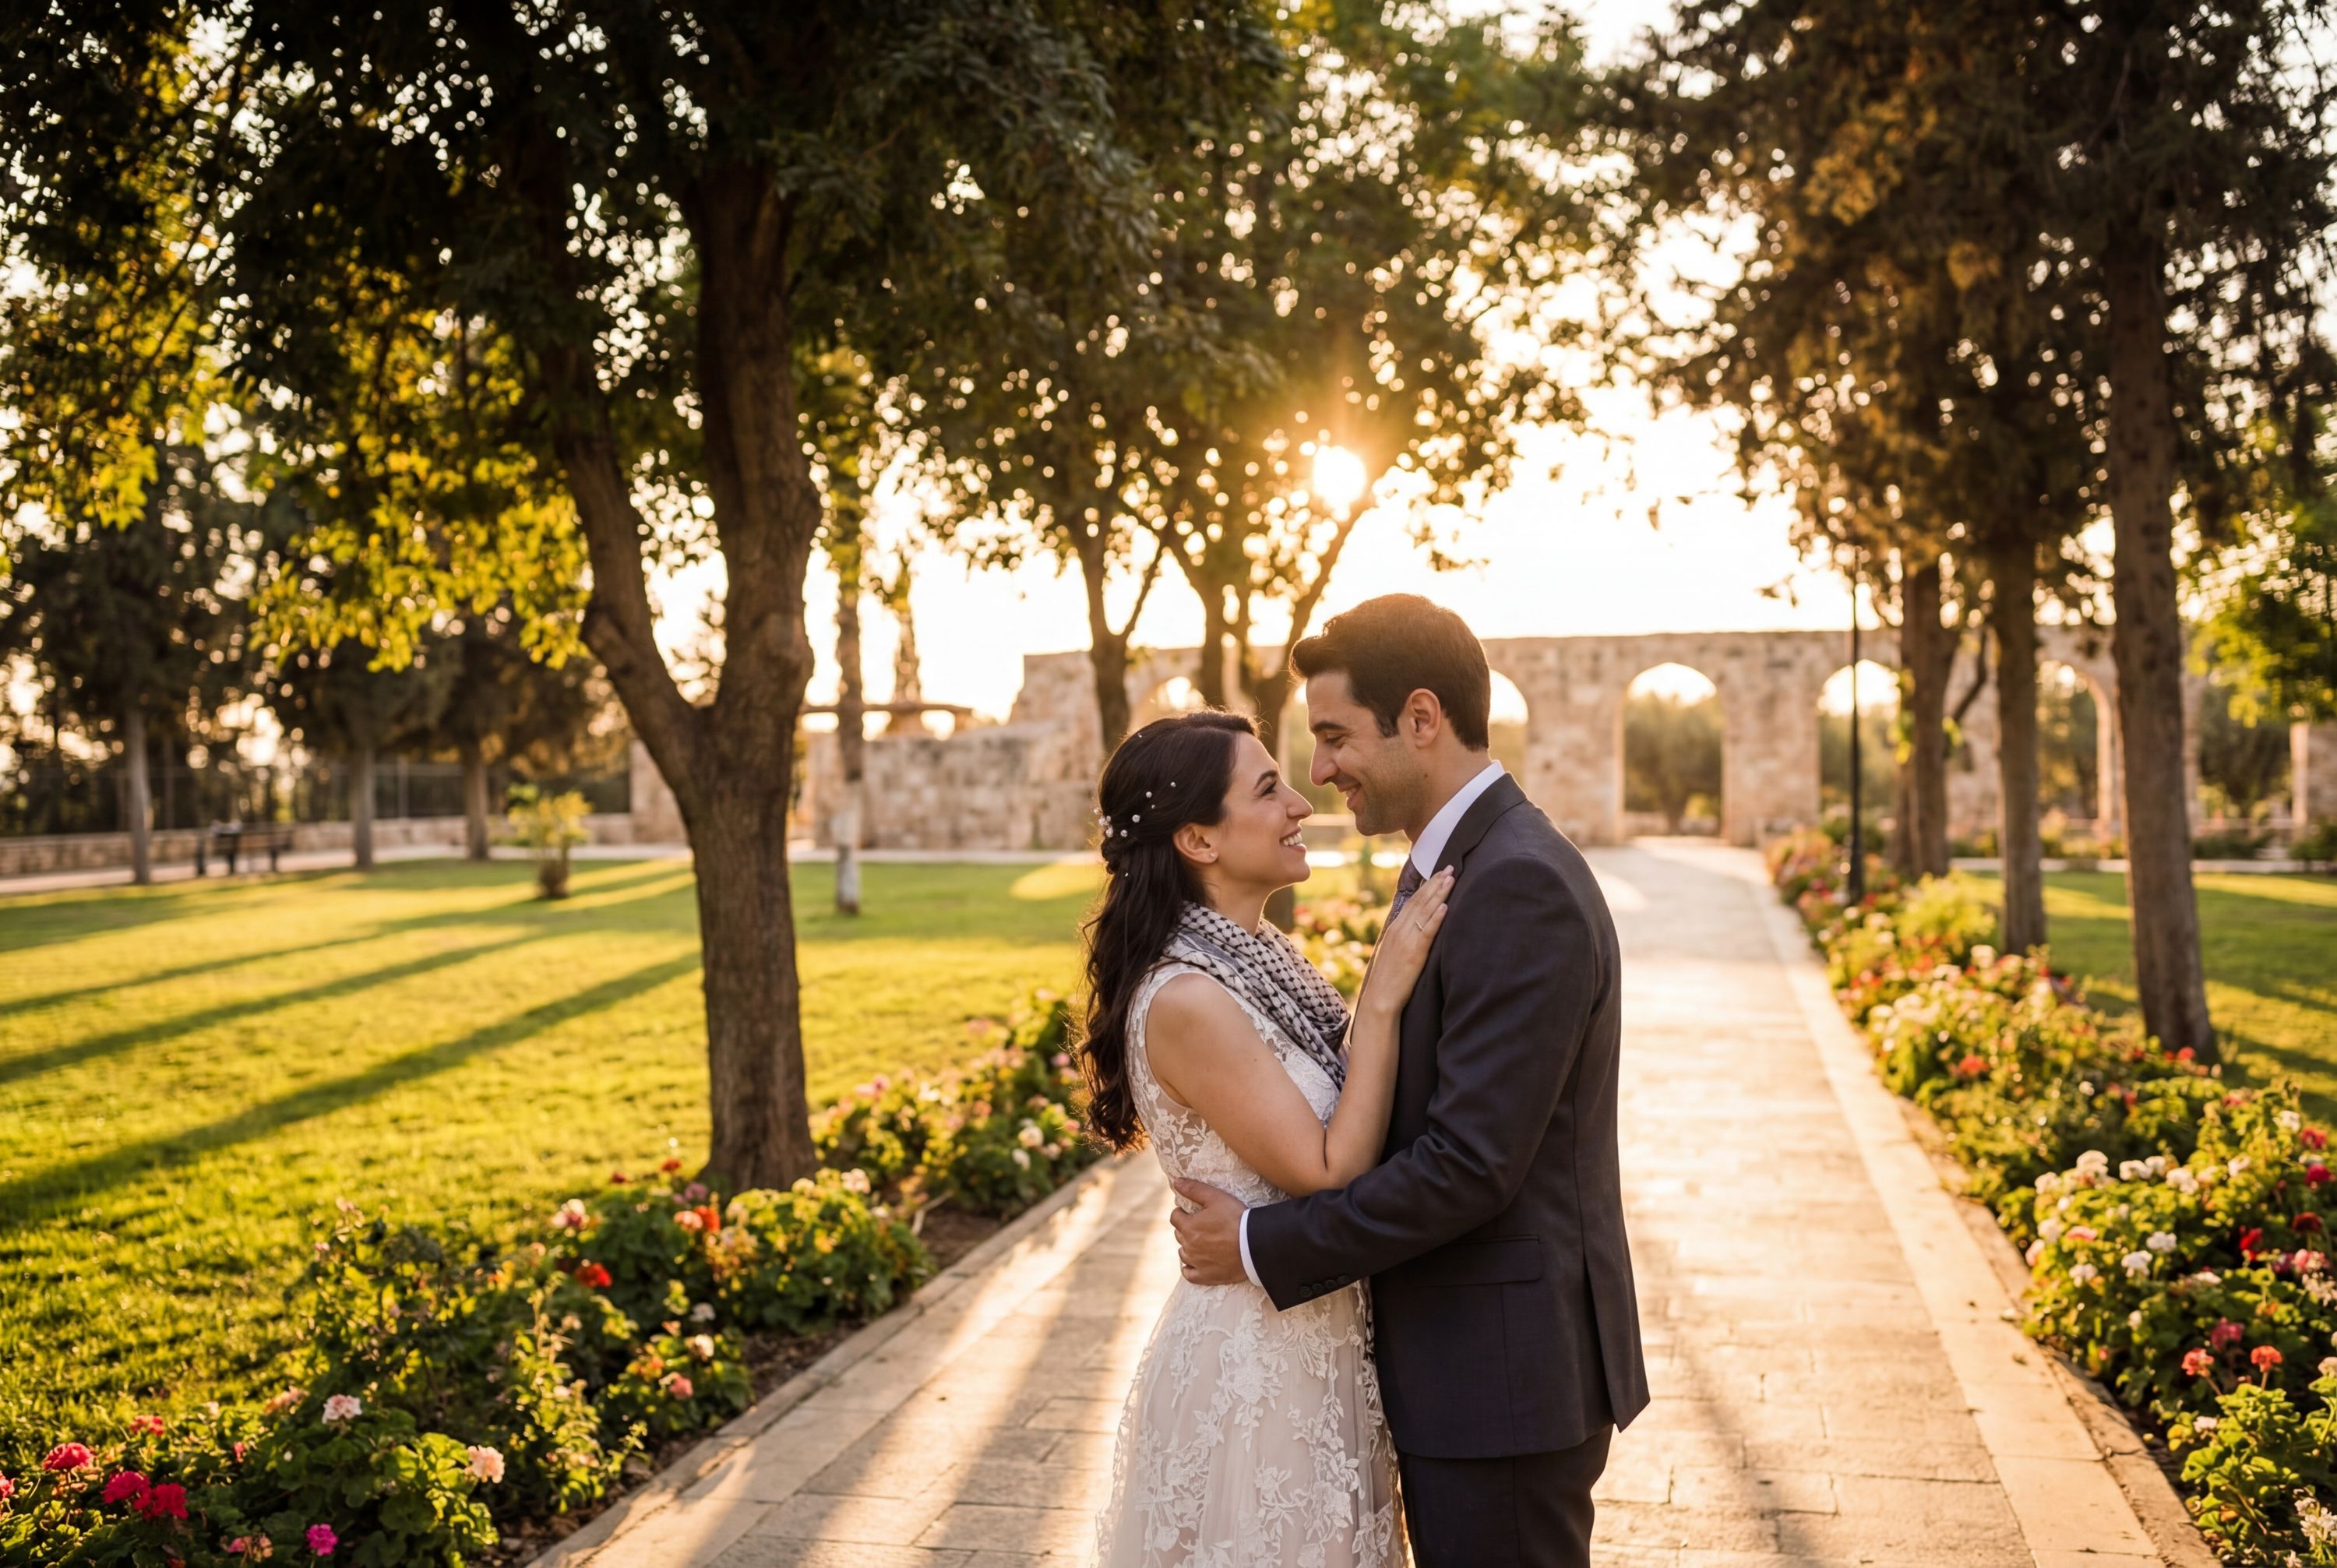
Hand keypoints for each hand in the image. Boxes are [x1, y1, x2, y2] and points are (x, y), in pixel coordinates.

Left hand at [1168, 1177, 1247, 1285]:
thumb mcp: (1216, 1197)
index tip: (1191, 1212)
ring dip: (1188, 1246)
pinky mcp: (1205, 1276)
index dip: (1182, 1212)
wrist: (1254, 1245)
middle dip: (1186, 1228)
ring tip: (1201, 1242)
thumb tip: (1176, 1182)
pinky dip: (1189, 1268)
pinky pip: (1189, 1274)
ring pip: (1183, 1253)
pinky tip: (1195, 1263)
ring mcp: (1196, 1262)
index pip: (1175, 1217)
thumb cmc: (1236, 1218)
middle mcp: (1189, 1246)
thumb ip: (1194, 1189)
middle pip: (1179, 1234)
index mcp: (1189, 1226)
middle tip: (1201, 1225)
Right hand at [1356, 867, 1453, 1013]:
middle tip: (1449, 868)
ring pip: (1424, 911)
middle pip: (1420, 901)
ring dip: (1439, 893)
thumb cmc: (1388, 980)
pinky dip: (1436, 918)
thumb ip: (1403, 939)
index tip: (1439, 874)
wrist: (1380, 999)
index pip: (1413, 901)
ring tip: (1451, 879)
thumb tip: (1415, 930)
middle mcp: (1399, 930)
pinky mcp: (1414, 953)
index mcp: (1394, 929)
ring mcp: (1406, 940)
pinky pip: (1427, 932)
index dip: (1427, 886)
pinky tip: (1445, 907)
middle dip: (1436, 883)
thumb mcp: (1393, 953)